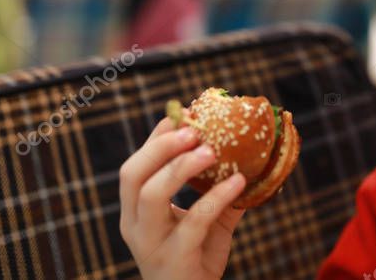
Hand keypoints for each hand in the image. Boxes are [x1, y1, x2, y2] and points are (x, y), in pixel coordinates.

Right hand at [119, 116, 247, 279]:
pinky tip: (238, 182)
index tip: (180, 115)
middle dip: (161, 147)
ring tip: (210, 151)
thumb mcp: (205, 221)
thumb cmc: (197, 259)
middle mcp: (134, 226)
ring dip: (179, 166)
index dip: (155, 139)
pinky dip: (216, 197)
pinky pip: (194, 221)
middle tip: (193, 130)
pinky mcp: (174, 260)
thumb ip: (216, 192)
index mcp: (134, 212)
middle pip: (132, 175)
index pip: (134, 167)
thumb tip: (243, 154)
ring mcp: (150, 244)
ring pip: (151, 195)